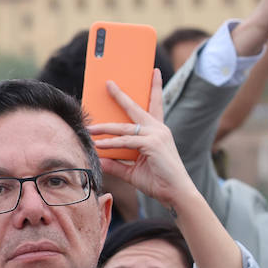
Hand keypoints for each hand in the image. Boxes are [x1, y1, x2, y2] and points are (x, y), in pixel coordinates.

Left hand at [88, 70, 200, 207]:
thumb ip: (116, 163)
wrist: (176, 194)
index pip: (156, 105)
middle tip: (108, 83)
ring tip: (90, 128)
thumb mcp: (133, 171)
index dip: (155, 88)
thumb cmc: (159, 182)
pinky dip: (112, 143)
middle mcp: (159, 129)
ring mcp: (157, 135)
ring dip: (105, 128)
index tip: (154, 72)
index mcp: (158, 132)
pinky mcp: (152, 144)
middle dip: (121, 96)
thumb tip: (98, 159)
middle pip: (136, 108)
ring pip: (124, 127)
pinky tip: (100, 145)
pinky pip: (126, 141)